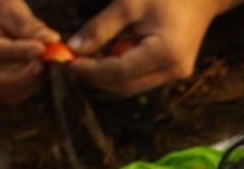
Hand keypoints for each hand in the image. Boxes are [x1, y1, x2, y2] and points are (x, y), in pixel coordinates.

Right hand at [0, 0, 56, 104]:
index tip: (41, 49)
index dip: (19, 52)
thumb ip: (27, 24)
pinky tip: (38, 65)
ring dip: (34, 78)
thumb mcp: (7, 9)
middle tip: (47, 60)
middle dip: (29, 74)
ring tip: (43, 57)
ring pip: (12, 92)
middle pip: (0, 82)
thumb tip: (51, 40)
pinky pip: (18, 93)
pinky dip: (33, 82)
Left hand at [64, 0, 236, 95]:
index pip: (121, 72)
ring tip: (84, 60)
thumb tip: (74, 47)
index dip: (91, 70)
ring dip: (107, 76)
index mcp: (166, 54)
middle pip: (126, 85)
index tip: (67, 62)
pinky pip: (142, 77)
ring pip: (133, 84)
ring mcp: (176, 73)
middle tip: (69, 65)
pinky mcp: (174, 70)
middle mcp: (174, 71)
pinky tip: (106, 56)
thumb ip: (100, 27)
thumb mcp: (129, 4)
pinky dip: (121, 70)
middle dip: (96, 78)